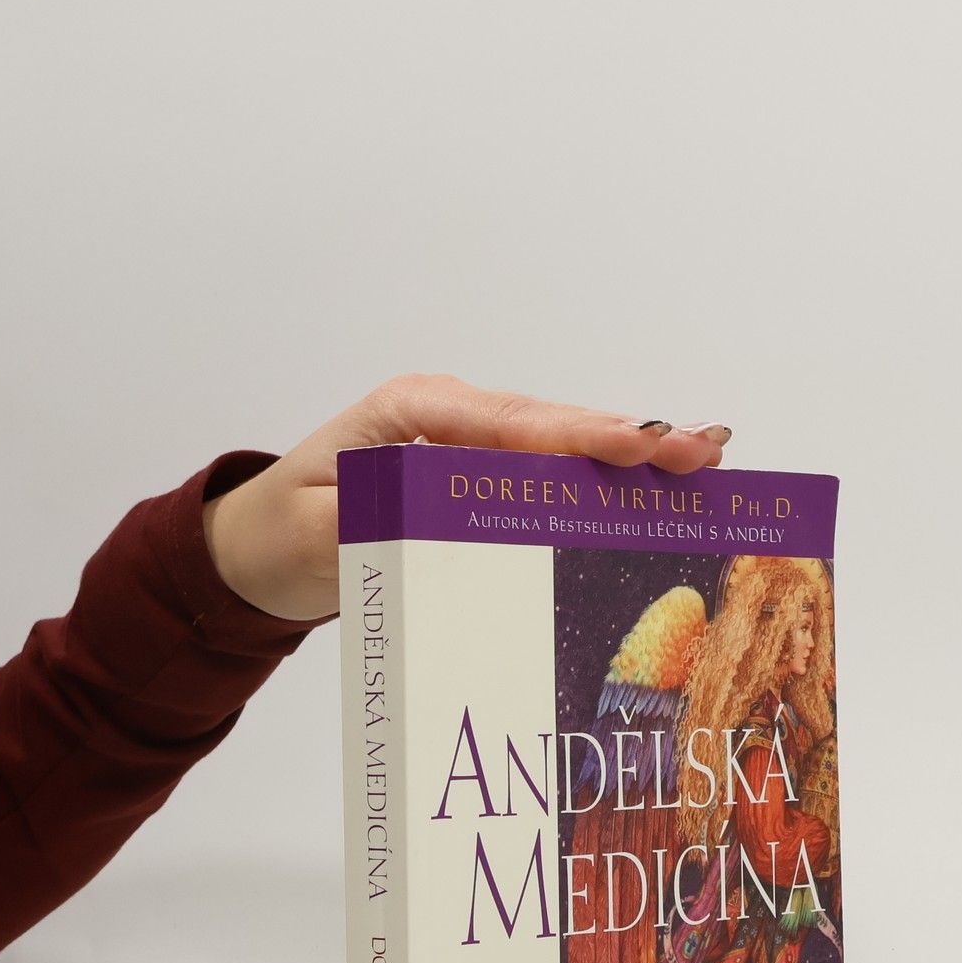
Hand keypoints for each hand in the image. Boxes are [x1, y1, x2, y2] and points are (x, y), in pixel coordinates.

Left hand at [202, 373, 732, 622]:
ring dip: (632, 450)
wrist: (255, 548)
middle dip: (627, 434)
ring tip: (706, 455)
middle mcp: (448, 417)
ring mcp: (468, 442)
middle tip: (701, 447)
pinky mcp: (480, 473)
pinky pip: (551, 471)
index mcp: (408, 414)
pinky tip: (663, 482)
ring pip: (561, 443)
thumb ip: (359, 526)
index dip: (573, 434)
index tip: (634, 443)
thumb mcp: (307, 536)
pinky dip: (605, 475)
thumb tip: (418, 523)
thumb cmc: (278, 535)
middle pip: (549, 424)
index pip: (504, 422)